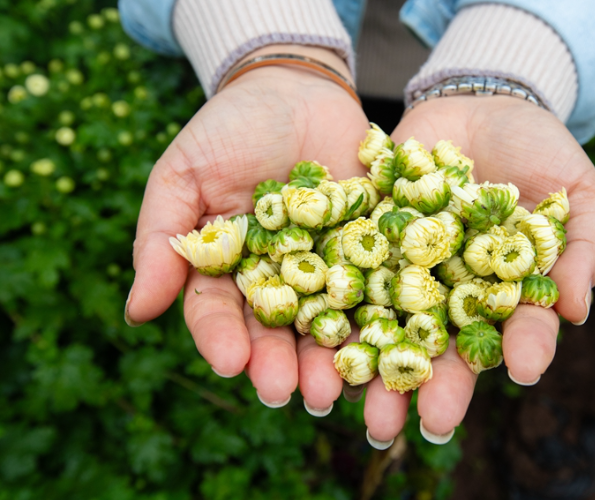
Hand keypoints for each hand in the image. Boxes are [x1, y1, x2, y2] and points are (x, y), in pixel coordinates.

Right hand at [125, 46, 369, 409]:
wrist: (296, 90)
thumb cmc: (229, 128)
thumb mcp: (183, 174)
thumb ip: (161, 240)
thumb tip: (136, 313)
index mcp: (228, 270)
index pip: (219, 313)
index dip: (222, 339)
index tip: (229, 363)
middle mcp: (278, 280)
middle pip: (277, 332)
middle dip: (280, 364)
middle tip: (287, 393)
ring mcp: (327, 269)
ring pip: (328, 323)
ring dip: (331, 360)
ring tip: (336, 390)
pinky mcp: (372, 251)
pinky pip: (379, 288)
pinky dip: (383, 317)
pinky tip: (387, 345)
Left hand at [364, 96, 594, 443]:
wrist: (480, 102)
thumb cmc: (540, 150)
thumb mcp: (578, 190)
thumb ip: (582, 247)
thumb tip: (578, 309)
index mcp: (508, 289)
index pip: (519, 327)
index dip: (525, 348)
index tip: (524, 372)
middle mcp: (454, 291)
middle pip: (447, 346)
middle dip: (438, 385)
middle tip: (428, 424)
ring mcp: (409, 269)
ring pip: (391, 327)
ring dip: (377, 370)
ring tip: (364, 411)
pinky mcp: (370, 241)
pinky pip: (351, 275)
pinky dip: (333, 307)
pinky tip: (318, 340)